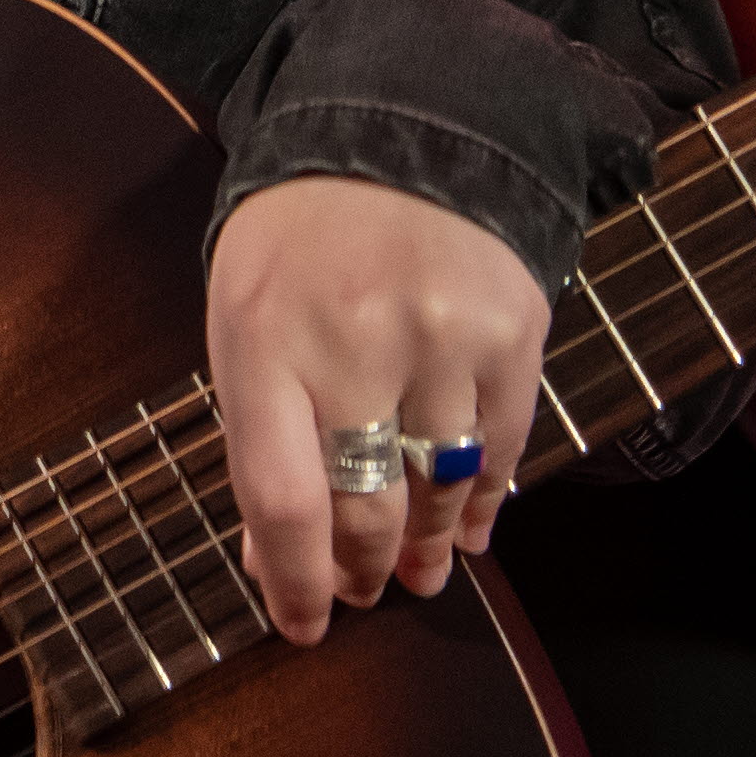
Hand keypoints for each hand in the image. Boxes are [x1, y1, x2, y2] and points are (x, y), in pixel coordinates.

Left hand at [206, 172, 543, 644]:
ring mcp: (440, 339)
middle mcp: (352, 343)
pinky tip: (468, 527)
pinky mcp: (513, 334)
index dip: (293, 582)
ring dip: (427, 545)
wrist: (395, 130)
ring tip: (417, 571)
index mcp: (261, 339)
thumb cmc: (297, 240)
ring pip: (440, 491)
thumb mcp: (242, 312)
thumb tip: (273, 559)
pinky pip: (502, 452)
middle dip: (361, 570)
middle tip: (361, 593)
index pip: (280, 498)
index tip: (301, 626)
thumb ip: (255, 427)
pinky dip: (484, 503)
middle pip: (366, 508)